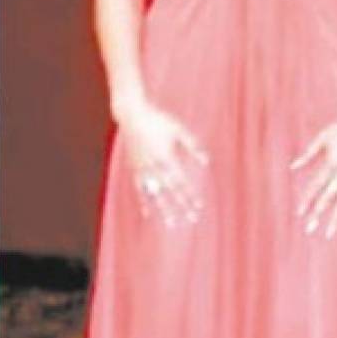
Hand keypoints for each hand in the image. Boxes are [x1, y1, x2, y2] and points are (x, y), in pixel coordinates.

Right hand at [118, 98, 208, 225]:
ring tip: (171, 223)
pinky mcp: (134, 167)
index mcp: (166, 157)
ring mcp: (142, 168)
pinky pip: (140, 189)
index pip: (181, 181)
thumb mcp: (178, 129)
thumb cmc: (157, 120)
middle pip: (170, 191)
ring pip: (155, 193)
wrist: (131, 114)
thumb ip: (191, 145)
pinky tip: (147, 213)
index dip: (190, 194)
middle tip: (191, 219)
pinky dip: (144, 201)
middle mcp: (154, 166)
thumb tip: (206, 160)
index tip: (198, 206)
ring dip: (164, 209)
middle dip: (181, 205)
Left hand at [291, 97, 336, 237]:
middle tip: (309, 229)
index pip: (316, 186)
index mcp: (332, 163)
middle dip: (318, 213)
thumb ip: (309, 153)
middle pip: (328, 197)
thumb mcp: (323, 138)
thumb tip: (293, 167)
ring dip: (336, 219)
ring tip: (329, 234)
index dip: (308, 199)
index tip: (300, 213)